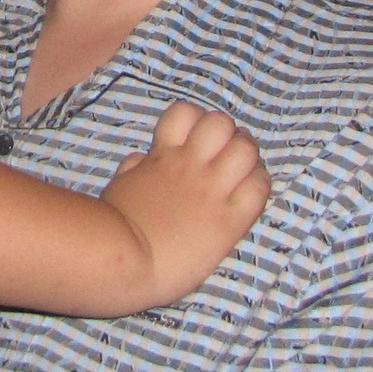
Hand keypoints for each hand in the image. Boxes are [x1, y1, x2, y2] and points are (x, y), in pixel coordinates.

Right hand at [99, 101, 269, 303]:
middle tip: (226, 155)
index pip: (187, 113)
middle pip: (221, 123)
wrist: (124, 259)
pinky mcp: (230, 219)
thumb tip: (140, 159)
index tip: (197, 140)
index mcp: (163, 155)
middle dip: (227, 135)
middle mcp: (191, 165)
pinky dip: (258, 185)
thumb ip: (134, 169)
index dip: (197, 121)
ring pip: (246, 150)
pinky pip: (258, 187)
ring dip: (247, 158)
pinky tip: (250, 196)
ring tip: (243, 173)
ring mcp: (212, 190)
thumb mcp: (119, 186)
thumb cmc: (113, 226)